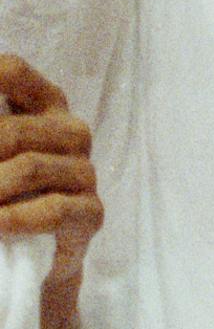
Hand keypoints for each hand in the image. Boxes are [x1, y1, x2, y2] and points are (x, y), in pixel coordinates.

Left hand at [0, 56, 102, 288]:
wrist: (35, 255)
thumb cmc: (9, 191)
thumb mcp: (1, 152)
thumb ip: (1, 132)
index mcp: (45, 104)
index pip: (13, 73)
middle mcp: (70, 131)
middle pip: (12, 132)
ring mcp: (84, 172)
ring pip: (29, 169)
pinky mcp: (91, 213)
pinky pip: (55, 210)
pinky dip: (17, 219)